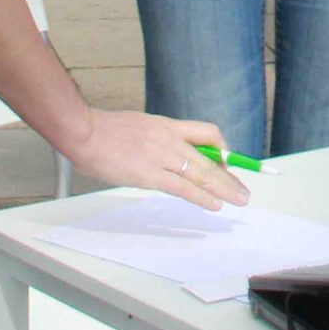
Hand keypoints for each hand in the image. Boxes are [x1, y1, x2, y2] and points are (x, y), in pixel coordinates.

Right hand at [59, 111, 250, 213]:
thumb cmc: (102, 131)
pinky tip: (214, 204)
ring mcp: (161, 156)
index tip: (228, 162)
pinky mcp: (150, 175)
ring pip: (202, 173)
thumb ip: (154, 140)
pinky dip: (202, 197)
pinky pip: (183, 187)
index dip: (222, 148)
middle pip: (210, 157)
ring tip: (239, 199)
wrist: (84, 131)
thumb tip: (163, 155)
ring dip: (224, 188)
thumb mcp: (137, 126)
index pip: (205, 132)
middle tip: (243, 189)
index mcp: (166, 125)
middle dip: (230, 175)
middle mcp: (169, 139)